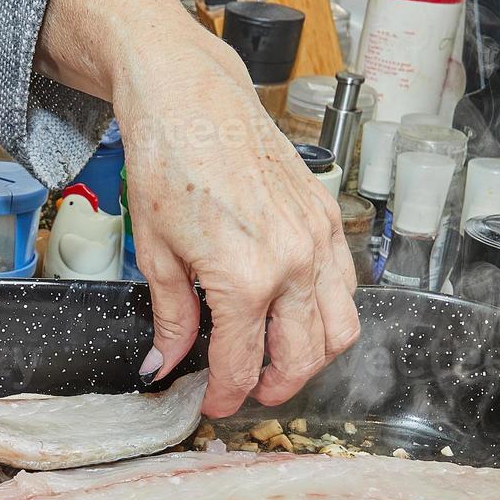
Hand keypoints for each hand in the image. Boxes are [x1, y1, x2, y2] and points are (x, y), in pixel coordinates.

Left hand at [34, 0, 360, 417]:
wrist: (189, 95)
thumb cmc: (166, 159)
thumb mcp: (155, 252)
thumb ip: (172, 317)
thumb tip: (166, 363)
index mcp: (245, 278)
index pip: (243, 363)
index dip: (228, 395)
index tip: (215, 404)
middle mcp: (293, 262)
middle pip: (304, 357)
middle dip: (277, 385)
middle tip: (249, 390)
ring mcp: (318, 237)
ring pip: (340, 328)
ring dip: (314, 355)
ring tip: (279, 358)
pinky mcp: (328, 214)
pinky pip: (344, 284)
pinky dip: (328, 310)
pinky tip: (297, 310)